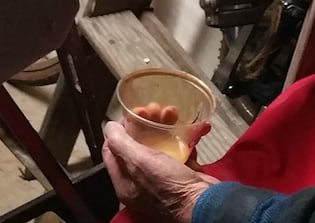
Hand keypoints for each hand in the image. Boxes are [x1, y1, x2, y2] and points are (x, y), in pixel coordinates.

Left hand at [101, 120, 217, 222]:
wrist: (205, 204)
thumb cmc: (172, 189)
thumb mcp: (139, 162)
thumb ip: (120, 143)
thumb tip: (109, 127)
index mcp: (126, 182)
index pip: (112, 151)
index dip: (119, 130)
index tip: (129, 116)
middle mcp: (142, 182)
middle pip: (138, 144)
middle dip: (146, 123)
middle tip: (154, 110)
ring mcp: (163, 179)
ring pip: (160, 145)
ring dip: (166, 126)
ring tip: (172, 113)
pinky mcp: (182, 175)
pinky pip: (181, 152)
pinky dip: (185, 139)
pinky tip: (192, 128)